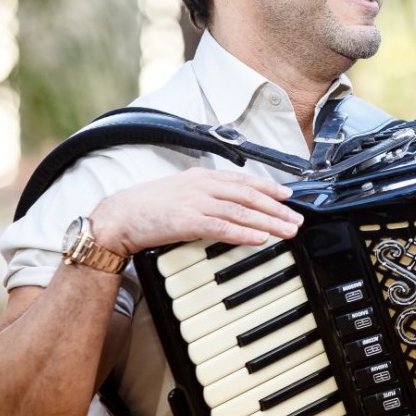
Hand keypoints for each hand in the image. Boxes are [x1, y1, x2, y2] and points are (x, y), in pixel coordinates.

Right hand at [88, 167, 301, 256]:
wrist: (119, 216)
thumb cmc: (147, 207)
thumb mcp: (180, 193)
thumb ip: (204, 195)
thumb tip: (227, 205)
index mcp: (201, 177)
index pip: (243, 180)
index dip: (269, 187)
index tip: (288, 195)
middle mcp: (202, 186)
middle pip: (249, 196)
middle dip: (277, 207)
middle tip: (296, 218)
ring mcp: (196, 202)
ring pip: (242, 212)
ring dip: (269, 222)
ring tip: (288, 231)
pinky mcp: (188, 221)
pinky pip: (223, 228)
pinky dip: (244, 233)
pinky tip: (261, 238)